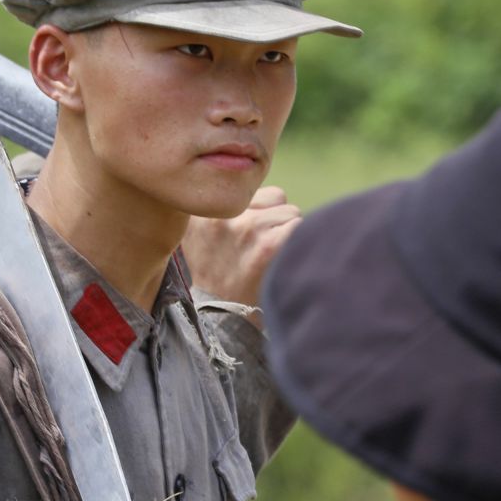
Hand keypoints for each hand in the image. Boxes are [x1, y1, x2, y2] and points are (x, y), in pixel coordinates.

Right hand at [181, 186, 302, 309]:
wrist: (225, 321)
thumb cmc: (219, 279)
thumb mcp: (200, 238)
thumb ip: (220, 208)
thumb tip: (248, 179)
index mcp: (202, 212)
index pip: (248, 190)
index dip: (258, 211)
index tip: (249, 237)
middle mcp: (222, 217)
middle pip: (275, 197)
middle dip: (276, 221)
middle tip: (261, 251)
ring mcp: (246, 228)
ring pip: (290, 212)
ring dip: (289, 233)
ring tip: (270, 259)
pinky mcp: (268, 245)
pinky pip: (299, 226)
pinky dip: (299, 243)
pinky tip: (283, 261)